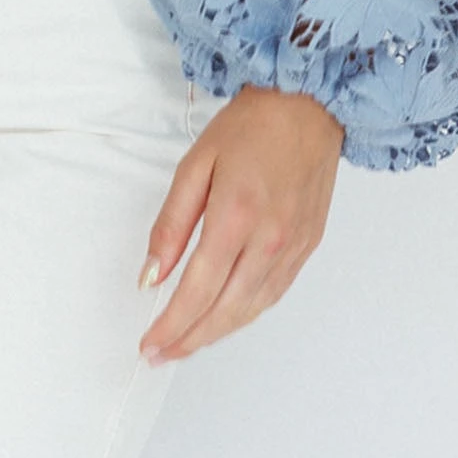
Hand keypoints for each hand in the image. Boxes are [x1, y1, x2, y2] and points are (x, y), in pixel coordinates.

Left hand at [136, 83, 343, 363]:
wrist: (307, 103)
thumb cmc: (251, 126)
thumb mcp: (196, 164)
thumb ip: (171, 224)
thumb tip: (151, 275)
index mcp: (236, 217)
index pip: (197, 291)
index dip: (171, 325)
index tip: (149, 344)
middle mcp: (270, 240)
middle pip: (225, 311)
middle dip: (189, 339)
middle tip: (160, 354)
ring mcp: (294, 247)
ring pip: (251, 310)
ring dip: (217, 333)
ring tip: (187, 343)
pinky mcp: (309, 246)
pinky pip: (274, 294)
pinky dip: (246, 313)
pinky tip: (227, 317)